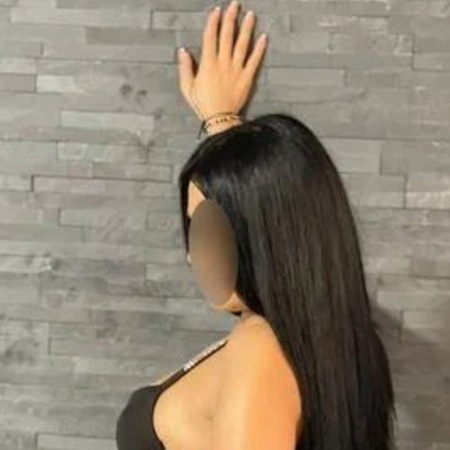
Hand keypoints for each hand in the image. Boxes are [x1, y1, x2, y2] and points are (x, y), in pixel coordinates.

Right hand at [177, 0, 267, 120]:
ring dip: (246, 28)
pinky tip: (263, 38)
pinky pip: (254, 60)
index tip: (217, 11)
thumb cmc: (203, 105)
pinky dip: (259, 49)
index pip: (211, 36)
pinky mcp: (247, 78)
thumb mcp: (188, 87)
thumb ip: (186, 68)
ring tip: (250, 15)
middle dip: (231, 18)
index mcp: (208, 63)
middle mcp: (223, 63)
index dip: (214, 22)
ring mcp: (237, 69)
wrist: (220, 118)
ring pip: (242, 44)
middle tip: (235, 5)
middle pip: (228, 35)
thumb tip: (183, 51)